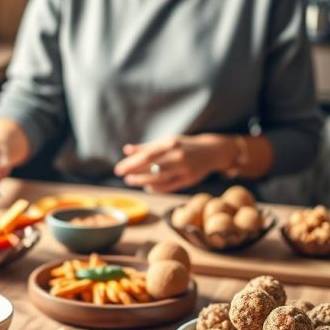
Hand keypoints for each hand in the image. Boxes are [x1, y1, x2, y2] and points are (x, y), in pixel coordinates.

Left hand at [113, 134, 230, 193]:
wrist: (211, 151)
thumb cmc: (184, 145)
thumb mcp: (167, 141)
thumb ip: (147, 147)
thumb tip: (126, 150)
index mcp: (171, 143)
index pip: (147, 154)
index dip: (132, 162)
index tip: (118, 168)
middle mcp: (178, 156)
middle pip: (152, 166)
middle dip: (135, 172)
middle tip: (121, 175)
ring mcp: (185, 169)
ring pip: (160, 178)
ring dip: (143, 181)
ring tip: (130, 181)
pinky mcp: (190, 179)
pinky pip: (170, 186)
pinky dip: (157, 188)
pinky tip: (147, 187)